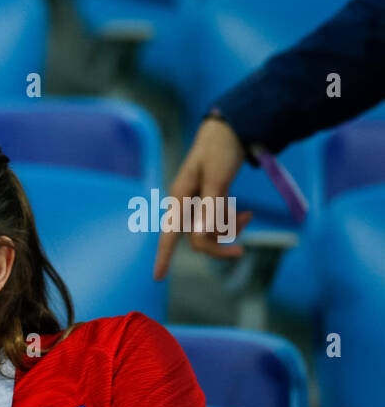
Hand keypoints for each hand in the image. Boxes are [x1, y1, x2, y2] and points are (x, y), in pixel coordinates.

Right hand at [153, 117, 252, 279]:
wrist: (231, 129)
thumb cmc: (220, 149)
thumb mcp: (217, 177)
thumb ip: (210, 206)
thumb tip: (202, 235)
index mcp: (180, 196)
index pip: (168, 233)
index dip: (163, 256)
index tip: (157, 277)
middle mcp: (185, 203)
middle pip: (196, 238)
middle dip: (218, 243)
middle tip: (241, 251)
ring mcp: (198, 203)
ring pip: (210, 231)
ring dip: (230, 229)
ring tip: (248, 215)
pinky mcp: (210, 202)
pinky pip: (219, 221)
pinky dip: (232, 221)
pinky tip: (245, 213)